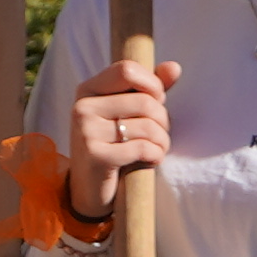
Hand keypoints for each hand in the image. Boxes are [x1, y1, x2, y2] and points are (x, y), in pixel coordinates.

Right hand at [60, 65, 169, 223]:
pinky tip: (151, 160)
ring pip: (148, 126)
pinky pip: (143, 147)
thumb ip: (150, 89)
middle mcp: (82, 107)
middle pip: (145, 101)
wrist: (89, 189)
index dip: (152, 85)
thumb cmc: (113, 145)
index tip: (156, 102)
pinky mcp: (96, 156)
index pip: (127, 70)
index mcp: (88, 90)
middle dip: (163, 120)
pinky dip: (156, 155)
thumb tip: (175, 67)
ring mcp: (86, 132)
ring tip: (157, 149)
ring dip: (162, 141)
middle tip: (159, 134)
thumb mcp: (127, 113)